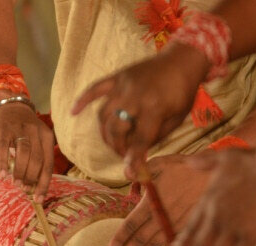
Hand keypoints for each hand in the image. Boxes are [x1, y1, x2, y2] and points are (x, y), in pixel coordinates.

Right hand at [0, 93, 54, 201]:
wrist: (8, 105)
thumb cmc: (23, 130)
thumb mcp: (36, 140)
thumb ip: (37, 159)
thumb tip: (35, 187)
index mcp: (47, 136)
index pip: (48, 164)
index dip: (44, 183)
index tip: (39, 199)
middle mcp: (35, 131)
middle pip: (37, 159)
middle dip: (31, 178)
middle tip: (24, 190)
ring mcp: (19, 129)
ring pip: (23, 154)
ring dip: (20, 172)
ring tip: (16, 185)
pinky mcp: (4, 129)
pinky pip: (3, 148)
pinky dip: (3, 163)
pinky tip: (2, 175)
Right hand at [71, 43, 207, 179]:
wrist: (181, 60)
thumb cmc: (182, 93)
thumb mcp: (176, 119)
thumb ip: (155, 137)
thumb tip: (137, 155)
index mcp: (154, 108)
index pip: (140, 140)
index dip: (134, 159)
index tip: (129, 174)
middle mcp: (135, 97)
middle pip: (116, 130)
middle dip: (118, 148)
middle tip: (124, 155)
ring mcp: (123, 86)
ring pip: (103, 116)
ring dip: (105, 134)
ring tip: (113, 143)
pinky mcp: (117, 77)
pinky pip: (94, 89)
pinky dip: (82, 101)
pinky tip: (73, 112)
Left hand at [109, 153, 210, 245]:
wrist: (213, 173)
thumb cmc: (183, 167)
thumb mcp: (159, 163)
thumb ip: (140, 168)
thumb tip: (126, 174)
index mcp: (152, 201)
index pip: (132, 224)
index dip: (120, 238)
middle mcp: (163, 215)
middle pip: (141, 239)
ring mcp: (176, 224)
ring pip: (156, 245)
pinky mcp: (188, 228)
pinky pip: (175, 245)